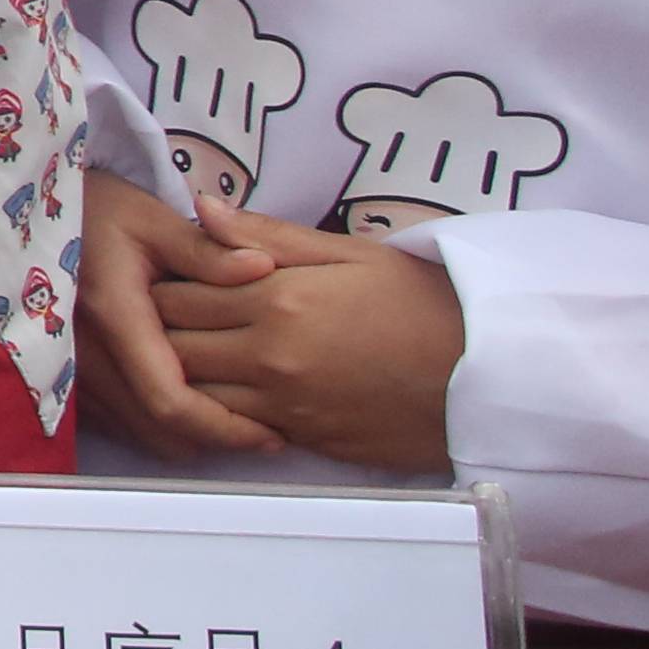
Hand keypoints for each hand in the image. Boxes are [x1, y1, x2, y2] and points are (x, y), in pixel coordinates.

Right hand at [73, 168, 281, 455]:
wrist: (24, 212)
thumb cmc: (92, 209)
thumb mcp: (150, 218)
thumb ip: (206, 250)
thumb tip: (263, 266)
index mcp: (114, 316)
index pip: (171, 400)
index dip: (225, 427)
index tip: (270, 434)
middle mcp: (86, 356)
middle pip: (160, 432)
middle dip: (215, 439)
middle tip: (264, 430)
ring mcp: (71, 372)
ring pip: (140, 434)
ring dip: (187, 434)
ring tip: (232, 416)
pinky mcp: (65, 377)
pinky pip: (119, 423)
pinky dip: (157, 424)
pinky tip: (186, 401)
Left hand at [149, 201, 467, 473]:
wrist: (488, 372)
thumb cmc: (423, 302)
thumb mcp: (351, 252)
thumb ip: (266, 233)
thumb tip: (201, 208)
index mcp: (276, 300)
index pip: (175, 294)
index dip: (161, 284)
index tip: (164, 277)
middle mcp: (270, 357)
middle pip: (172, 346)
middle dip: (160, 330)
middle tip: (166, 317)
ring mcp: (285, 405)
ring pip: (195, 394)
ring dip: (185, 375)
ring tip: (195, 353)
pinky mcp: (305, 440)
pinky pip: (236, 427)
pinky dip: (221, 411)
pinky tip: (231, 391)